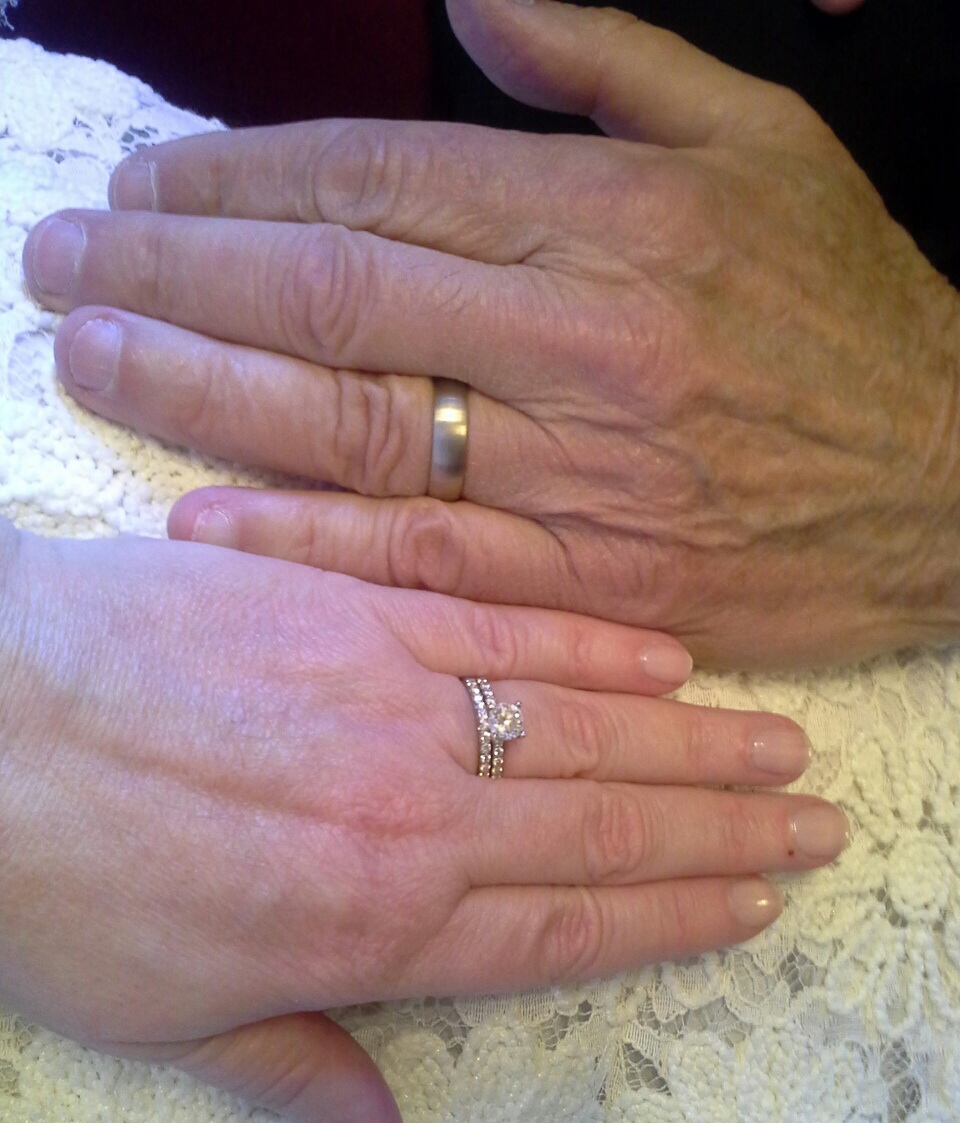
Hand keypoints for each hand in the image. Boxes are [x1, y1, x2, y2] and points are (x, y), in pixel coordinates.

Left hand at [0, 516, 847, 1122]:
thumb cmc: (50, 875)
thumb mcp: (162, 1018)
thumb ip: (298, 1067)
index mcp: (373, 926)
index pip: (569, 923)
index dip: (675, 914)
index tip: (754, 905)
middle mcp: (413, 814)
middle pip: (607, 826)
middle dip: (725, 832)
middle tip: (813, 826)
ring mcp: (392, 701)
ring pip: (582, 729)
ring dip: (692, 744)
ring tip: (779, 750)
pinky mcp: (356, 611)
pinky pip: (503, 629)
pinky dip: (592, 647)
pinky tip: (665, 661)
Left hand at [24, 1, 954, 666]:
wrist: (941, 484)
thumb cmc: (847, 312)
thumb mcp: (763, 140)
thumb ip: (608, 61)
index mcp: (615, 218)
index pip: (378, 183)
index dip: (238, 178)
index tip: (146, 182)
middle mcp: (583, 340)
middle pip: (333, 297)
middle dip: (176, 271)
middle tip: (64, 264)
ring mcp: (580, 472)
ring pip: (354, 425)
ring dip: (202, 390)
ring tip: (93, 359)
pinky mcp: (586, 580)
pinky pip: (424, 562)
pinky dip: (309, 541)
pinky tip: (203, 520)